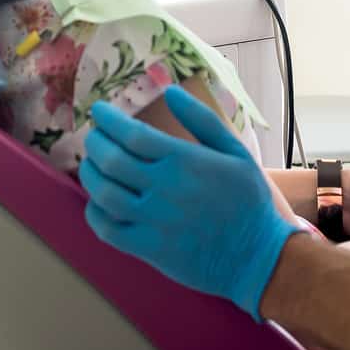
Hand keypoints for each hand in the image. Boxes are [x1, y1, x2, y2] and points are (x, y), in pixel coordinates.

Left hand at [79, 87, 301, 318]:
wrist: (259, 258)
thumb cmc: (249, 201)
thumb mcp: (234, 152)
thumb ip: (202, 119)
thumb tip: (170, 91)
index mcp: (184, 161)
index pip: (132, 134)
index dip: (109, 119)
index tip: (99, 110)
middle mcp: (164, 188)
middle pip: (111, 160)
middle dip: (95, 142)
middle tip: (93, 135)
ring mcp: (154, 221)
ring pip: (104, 193)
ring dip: (90, 174)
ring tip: (90, 164)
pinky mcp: (149, 249)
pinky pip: (108, 230)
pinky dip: (94, 212)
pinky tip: (96, 202)